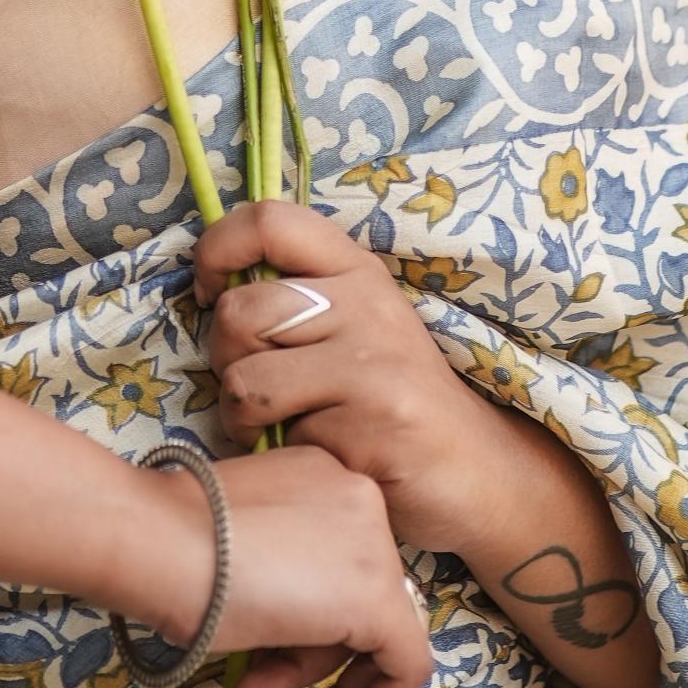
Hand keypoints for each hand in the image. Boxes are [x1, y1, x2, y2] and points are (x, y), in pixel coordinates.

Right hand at [132, 441, 433, 687]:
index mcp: (324, 476)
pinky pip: (405, 663)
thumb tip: (284, 628)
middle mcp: (362, 500)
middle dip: (311, 662)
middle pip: (353, 600)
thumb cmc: (172, 541)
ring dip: (322, 687)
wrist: (160, 540)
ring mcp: (376, 548)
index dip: (305, 622)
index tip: (268, 657)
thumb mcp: (237, 550)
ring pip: (373, 634)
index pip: (334, 563)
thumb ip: (275, 576)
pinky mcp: (379, 600)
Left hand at [196, 199, 503, 562]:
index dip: (217, 250)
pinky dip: (285, 453)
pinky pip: (283, 438)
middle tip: (255, 387)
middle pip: (240, 311)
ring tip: (277, 425)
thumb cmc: (393, 395)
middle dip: (225, 359)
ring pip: (247, 382)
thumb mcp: (355, 325)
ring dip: (243, 416)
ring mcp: (373, 365)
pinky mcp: (374, 426)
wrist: (476, 467)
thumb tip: (212, 288)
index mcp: (356, 270)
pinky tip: (319, 454)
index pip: (269, 220)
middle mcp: (367, 305)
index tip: (211, 293)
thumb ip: (296, 297)